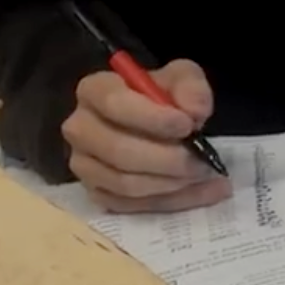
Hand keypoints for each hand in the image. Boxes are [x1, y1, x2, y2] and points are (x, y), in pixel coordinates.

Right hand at [62, 58, 233, 213]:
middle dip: (168, 160)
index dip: (152, 118)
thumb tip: (194, 111)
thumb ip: (191, 87)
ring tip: (205, 174)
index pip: (114, 104)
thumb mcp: (182, 78)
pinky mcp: (97, 194)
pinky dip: (173, 201)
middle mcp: (79, 129)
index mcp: (93, 90)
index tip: (187, 126)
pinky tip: (204, 192)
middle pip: (119, 151)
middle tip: (203, 160)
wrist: (155, 124)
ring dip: (172, 183)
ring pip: (126, 184)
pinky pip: (133, 206)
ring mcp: (84, 165)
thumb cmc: (163, 97)